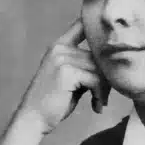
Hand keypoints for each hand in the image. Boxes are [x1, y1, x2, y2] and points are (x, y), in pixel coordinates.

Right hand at [16, 19, 110, 134]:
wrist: (33, 119)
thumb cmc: (54, 102)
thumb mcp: (70, 78)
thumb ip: (85, 66)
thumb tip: (111, 62)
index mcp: (59, 46)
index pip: (81, 25)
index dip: (95, 25)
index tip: (107, 24)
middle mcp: (60, 48)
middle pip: (98, 55)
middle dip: (106, 77)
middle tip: (103, 97)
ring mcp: (62, 58)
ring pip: (99, 68)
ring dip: (104, 89)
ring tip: (99, 102)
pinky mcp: (66, 72)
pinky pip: (96, 79)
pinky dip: (99, 95)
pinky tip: (96, 106)